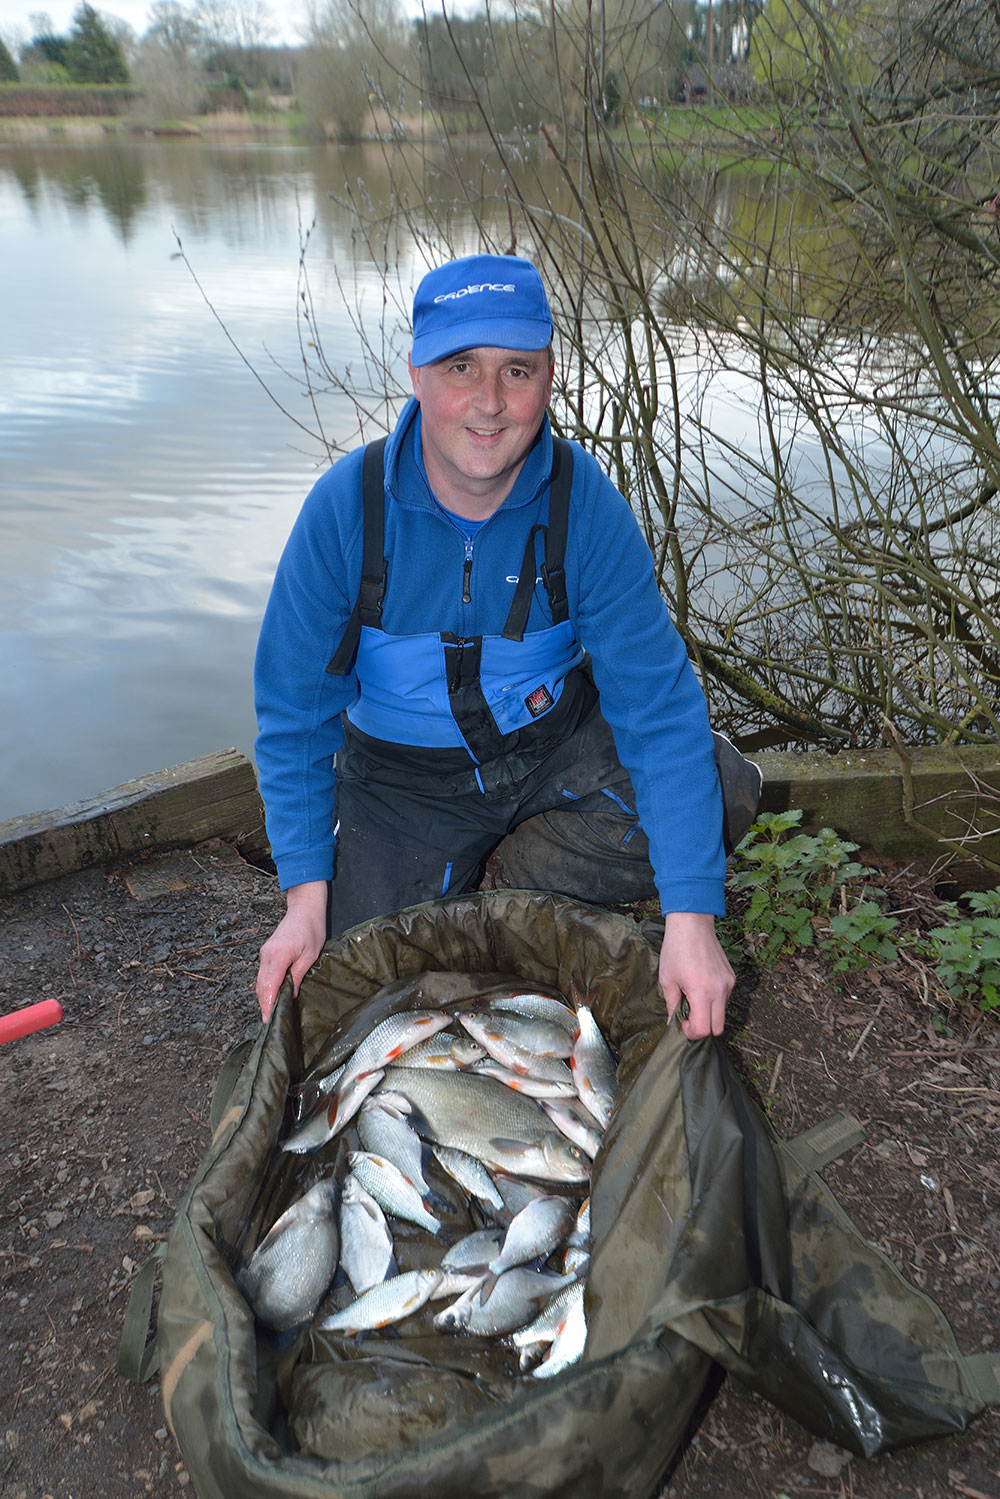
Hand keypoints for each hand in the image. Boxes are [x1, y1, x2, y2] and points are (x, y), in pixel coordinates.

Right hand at [255, 881, 327, 1022]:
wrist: (304, 908)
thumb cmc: (311, 929)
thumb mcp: (310, 956)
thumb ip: (298, 976)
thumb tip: (290, 996)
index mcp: (278, 956)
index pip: (269, 986)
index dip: (268, 1004)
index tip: (268, 1019)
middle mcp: (266, 955)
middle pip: (261, 986)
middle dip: (264, 1004)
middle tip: (270, 1022)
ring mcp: (264, 953)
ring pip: (261, 981)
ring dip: (265, 996)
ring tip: (272, 1013)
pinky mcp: (267, 952)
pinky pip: (263, 974)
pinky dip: (266, 986)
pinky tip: (274, 996)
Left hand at [658, 911, 733, 1039]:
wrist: (692, 924)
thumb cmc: (676, 949)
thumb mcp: (668, 979)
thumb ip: (672, 1005)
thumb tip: (672, 1024)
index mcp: (701, 992)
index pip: (704, 1029)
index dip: (692, 1033)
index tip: (683, 1024)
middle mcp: (719, 990)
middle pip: (718, 1028)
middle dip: (703, 1028)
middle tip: (688, 1017)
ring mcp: (728, 983)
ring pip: (722, 1013)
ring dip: (709, 1014)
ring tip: (693, 997)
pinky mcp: (732, 977)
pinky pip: (725, 998)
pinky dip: (714, 1000)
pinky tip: (701, 986)